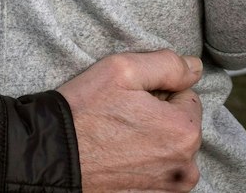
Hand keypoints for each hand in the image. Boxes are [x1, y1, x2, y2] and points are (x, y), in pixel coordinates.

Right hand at [58, 51, 204, 191]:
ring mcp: (169, 188)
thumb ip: (167, 65)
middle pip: (179, 126)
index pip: (186, 97)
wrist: (50, 156)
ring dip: (151, 142)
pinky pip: (158, 173)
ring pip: (170, 151)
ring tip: (116, 139)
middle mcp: (185, 166)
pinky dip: (142, 164)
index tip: (129, 99)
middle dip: (156, 118)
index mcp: (184, 131)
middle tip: (119, 117)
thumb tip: (195, 67)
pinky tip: (116, 158)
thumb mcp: (122, 70)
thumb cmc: (83, 112)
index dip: (156, 92)